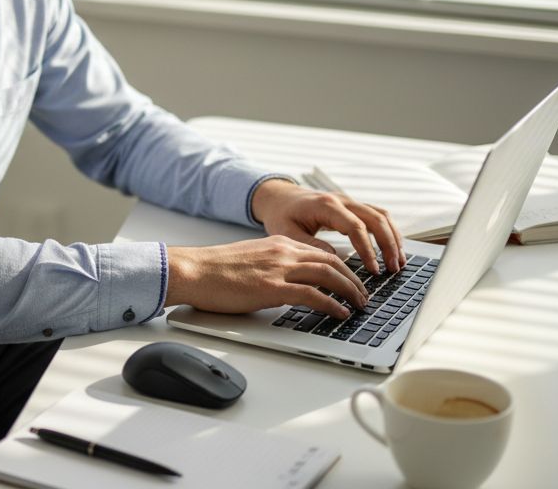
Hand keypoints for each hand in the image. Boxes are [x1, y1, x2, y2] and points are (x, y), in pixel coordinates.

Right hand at [165, 237, 367, 318]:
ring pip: (329, 275)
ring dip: (350, 291)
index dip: (342, 268)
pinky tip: (340, 313)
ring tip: (360, 305)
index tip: (352, 280)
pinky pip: (313, 295)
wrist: (193, 270)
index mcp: (277, 243)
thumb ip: (272, 266)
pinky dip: (332, 304)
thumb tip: (286, 284)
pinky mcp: (272, 288)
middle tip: (364, 295)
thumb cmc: (214, 270)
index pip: (320, 253)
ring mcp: (279, 269)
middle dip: (354, 280)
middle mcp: (283, 252)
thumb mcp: (250, 260)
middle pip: (332, 262)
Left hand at [250, 178, 405, 274]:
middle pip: (376, 218)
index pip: (355, 227)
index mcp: (326, 205)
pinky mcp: (353, 207)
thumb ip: (310, 245)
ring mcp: (349, 201)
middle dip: (388, 244)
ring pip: (381, 215)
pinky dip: (388, 232)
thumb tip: (335, 260)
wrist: (279, 197)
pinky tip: (393, 249)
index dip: (367, 249)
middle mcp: (342, 200)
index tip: (373, 270)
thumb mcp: (286, 232)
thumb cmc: (282, 215)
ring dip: (393, 238)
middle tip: (393, 269)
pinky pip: (377, 216)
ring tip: (399, 262)